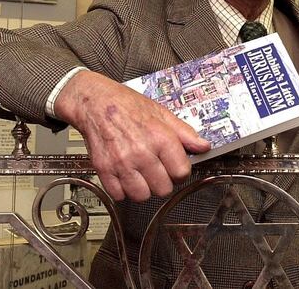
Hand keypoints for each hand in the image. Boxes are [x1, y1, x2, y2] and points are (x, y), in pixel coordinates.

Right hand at [54, 70, 209, 201]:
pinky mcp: (104, 170)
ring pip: (142, 196)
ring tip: (141, 173)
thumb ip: (185, 133)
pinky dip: (123, 189)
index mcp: (159, 138)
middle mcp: (141, 153)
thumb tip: (204, 146)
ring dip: (143, 188)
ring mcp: (121, 163)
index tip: (175, 167)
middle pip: (163, 189)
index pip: (182, 173)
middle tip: (157, 169)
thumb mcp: (161, 113)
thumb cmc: (127, 105)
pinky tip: (125, 175)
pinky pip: (119, 195)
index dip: (180, 171)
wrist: (95, 102)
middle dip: (163, 181)